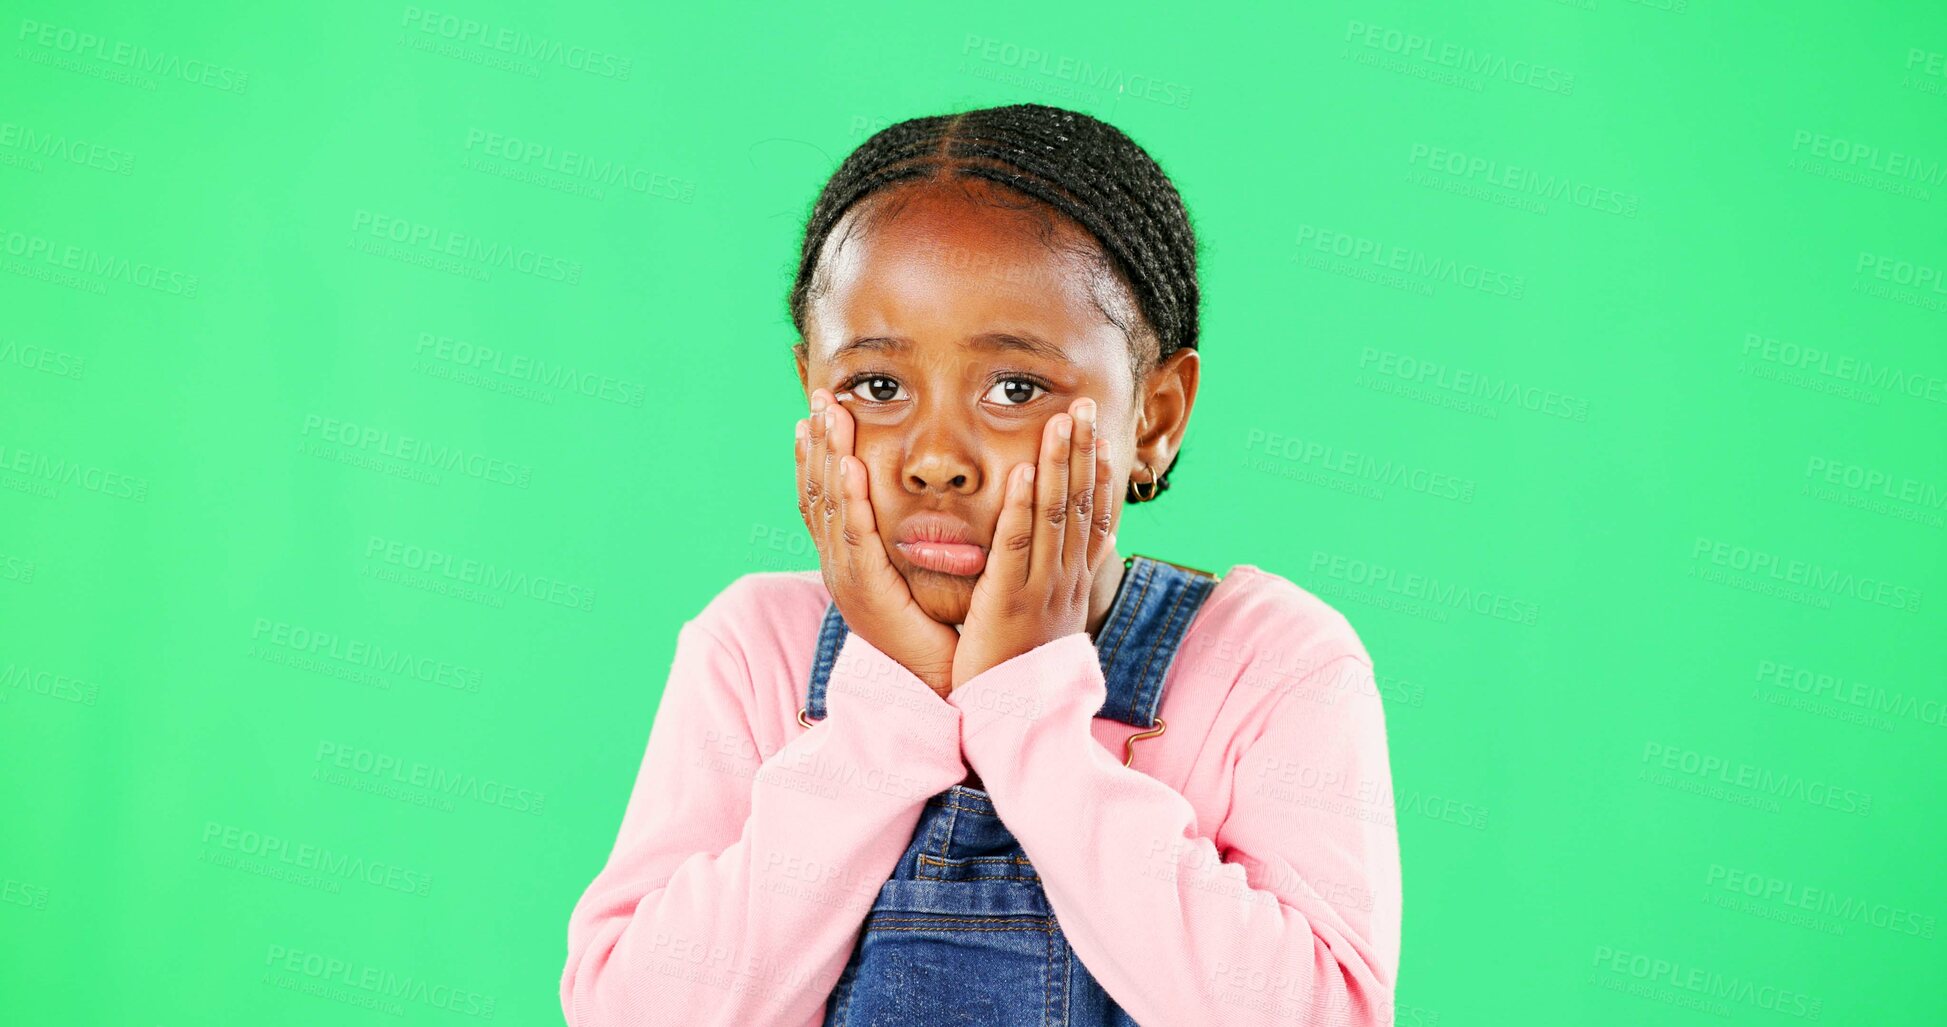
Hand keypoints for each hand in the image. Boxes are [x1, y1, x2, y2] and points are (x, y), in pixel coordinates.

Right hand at [795, 387, 959, 698]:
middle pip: (817, 494)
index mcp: (847, 561)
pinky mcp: (868, 591)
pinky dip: (852, 500)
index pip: (822, 498)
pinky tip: (852, 468)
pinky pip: (856, 538)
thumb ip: (904, 537)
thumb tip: (914, 498)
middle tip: (818, 399)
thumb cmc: (932, 628)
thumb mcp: (911, 573)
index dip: (816, 456)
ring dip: (829, 460)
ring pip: (830, 509)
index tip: (816, 416)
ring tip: (829, 419)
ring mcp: (847, 579)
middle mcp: (838, 566)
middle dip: (817, 444)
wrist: (934, 684)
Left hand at [951, 397, 1118, 690]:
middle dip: (1082, 453)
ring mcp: (1041, 589)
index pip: (1095, 520)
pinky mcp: (1009, 600)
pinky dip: (1019, 508)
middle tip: (1084, 406)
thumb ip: (1058, 590)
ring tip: (1061, 421)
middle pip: (1079, 505)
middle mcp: (1065, 581)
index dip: (1100, 477)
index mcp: (1074, 585)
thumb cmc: (1024, 675)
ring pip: (1054, 515)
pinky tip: (1020, 473)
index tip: (1104, 439)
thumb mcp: (1051, 626)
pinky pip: (1016, 546)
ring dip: (1057, 464)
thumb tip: (1075, 564)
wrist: (1019, 723)